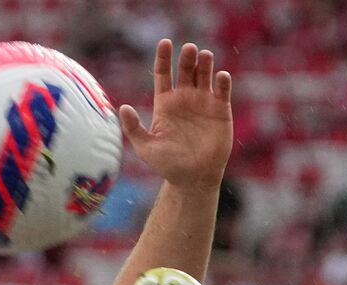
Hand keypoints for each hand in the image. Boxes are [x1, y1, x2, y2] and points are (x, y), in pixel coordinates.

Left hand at [119, 39, 232, 189]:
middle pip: (185, 70)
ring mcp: (203, 102)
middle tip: (189, 48)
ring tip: (204, 55)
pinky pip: (222, 91)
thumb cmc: (168, 165)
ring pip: (204, 75)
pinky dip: (223, 82)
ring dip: (205, 63)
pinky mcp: (220, 110)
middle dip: (187, 58)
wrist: (193, 179)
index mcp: (165, 103)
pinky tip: (221, 76)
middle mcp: (184, 98)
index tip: (165, 42)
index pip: (163, 74)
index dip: (163, 57)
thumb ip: (133, 128)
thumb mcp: (146, 148)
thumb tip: (124, 107)